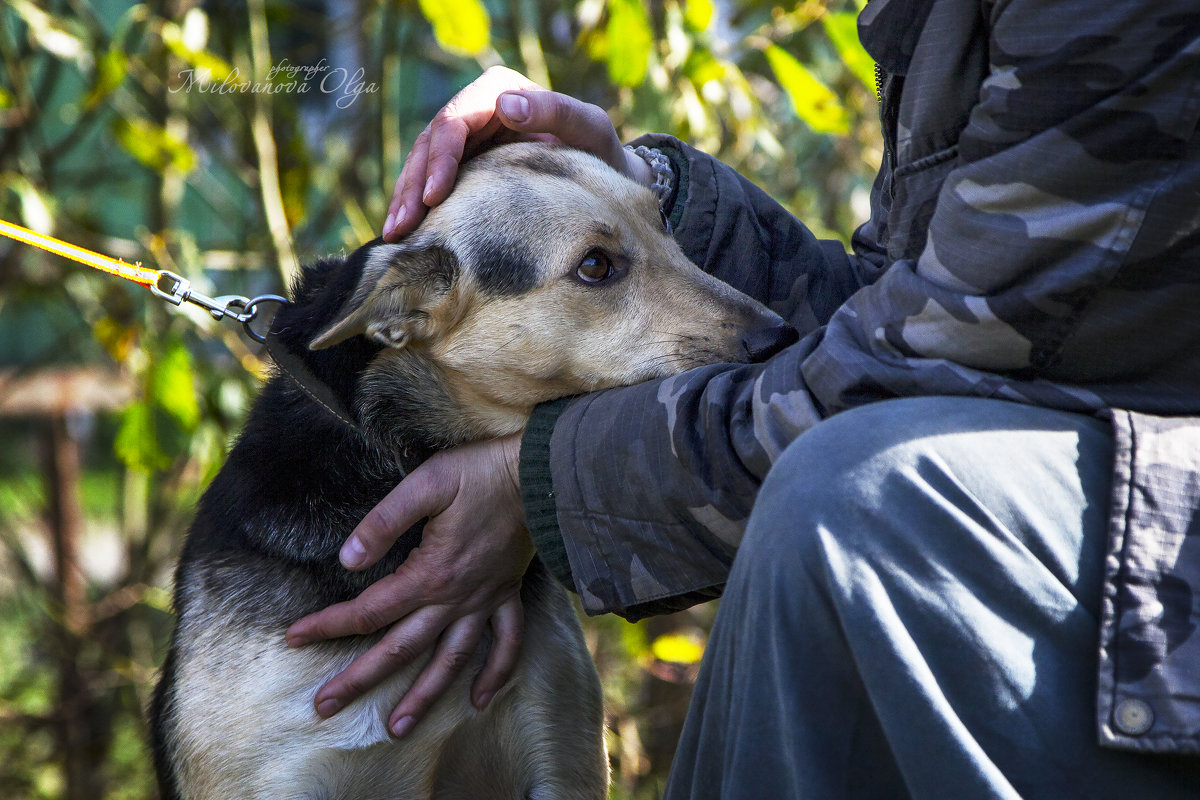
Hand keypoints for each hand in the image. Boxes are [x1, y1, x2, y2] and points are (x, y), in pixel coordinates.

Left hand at [285, 434, 532, 737]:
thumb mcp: (426, 484)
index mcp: (429, 574)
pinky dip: (496, 674)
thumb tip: (347, 559)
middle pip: (400, 649)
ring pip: (451, 661)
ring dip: (424, 697)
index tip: (295, 637)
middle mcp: (455, 598)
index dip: (329, 624)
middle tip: (324, 707)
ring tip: (398, 728)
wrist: (540, 475)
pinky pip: (506, 644)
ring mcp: (483, 601)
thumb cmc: (479, 473)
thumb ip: (384, 522)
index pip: (369, 610)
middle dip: (359, 680)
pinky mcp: (507, 594)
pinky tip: (480, 700)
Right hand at [382, 65, 652, 239]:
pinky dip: (416, 207)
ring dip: (405, 199)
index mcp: (498, 91)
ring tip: (394, 235)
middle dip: (413, 186)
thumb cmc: (599, 152)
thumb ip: (556, 112)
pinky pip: (430, 183)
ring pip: (421, 164)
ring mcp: (466, 139)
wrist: (603, 177)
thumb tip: (505, 104)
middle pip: (429, 144)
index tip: (435, 197)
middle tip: (402, 227)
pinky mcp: (462, 166)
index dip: (440, 158)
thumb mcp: (590, 129)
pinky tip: (406, 235)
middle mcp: (475, 109)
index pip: (455, 121)